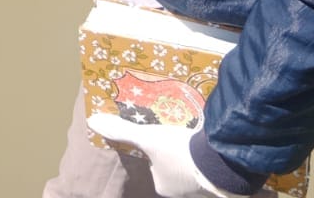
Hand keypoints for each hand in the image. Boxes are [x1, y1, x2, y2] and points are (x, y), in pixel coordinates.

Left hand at [85, 113, 245, 197]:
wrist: (219, 162)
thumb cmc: (178, 153)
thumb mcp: (147, 138)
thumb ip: (121, 130)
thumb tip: (92, 122)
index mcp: (163, 186)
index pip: (154, 165)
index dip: (156, 148)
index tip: (162, 134)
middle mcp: (181, 191)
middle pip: (174, 166)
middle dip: (176, 152)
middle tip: (178, 133)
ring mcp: (202, 187)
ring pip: (193, 166)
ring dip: (193, 153)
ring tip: (194, 134)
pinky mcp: (220, 180)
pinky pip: (209, 165)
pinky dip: (208, 155)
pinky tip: (210, 141)